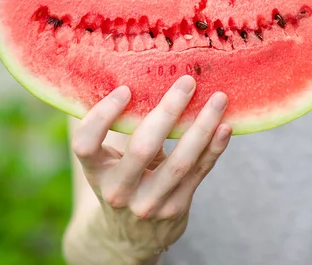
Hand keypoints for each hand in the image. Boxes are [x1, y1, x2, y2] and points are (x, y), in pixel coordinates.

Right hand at [71, 75, 231, 260]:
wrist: (131, 237)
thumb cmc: (121, 181)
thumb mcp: (108, 163)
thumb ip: (117, 130)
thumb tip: (124, 73)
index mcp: (96, 172)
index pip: (86, 145)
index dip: (102, 116)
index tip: (125, 90)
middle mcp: (120, 191)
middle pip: (143, 148)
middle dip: (168, 111)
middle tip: (188, 82)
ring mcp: (150, 203)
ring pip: (180, 162)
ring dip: (202, 126)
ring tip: (219, 99)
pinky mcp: (176, 208)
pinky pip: (199, 173)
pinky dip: (214, 148)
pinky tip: (225, 126)